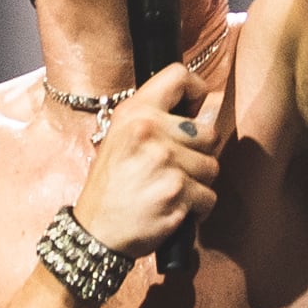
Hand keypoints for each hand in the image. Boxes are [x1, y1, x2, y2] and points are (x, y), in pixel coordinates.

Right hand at [73, 62, 221, 259]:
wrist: (96, 231)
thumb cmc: (111, 186)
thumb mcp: (119, 138)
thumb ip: (154, 120)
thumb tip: (202, 111)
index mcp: (134, 113)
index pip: (179, 76)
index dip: (196, 91)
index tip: (195, 109)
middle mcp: (149, 131)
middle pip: (209, 132)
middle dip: (199, 154)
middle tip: (174, 168)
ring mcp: (165, 161)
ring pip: (212, 167)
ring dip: (198, 183)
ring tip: (169, 190)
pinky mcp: (178, 192)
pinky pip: (209, 196)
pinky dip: (197, 208)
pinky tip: (174, 208)